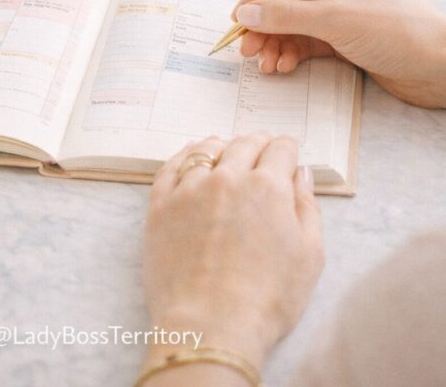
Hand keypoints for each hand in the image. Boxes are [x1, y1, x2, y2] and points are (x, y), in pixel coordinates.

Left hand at [142, 133, 323, 377]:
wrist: (211, 326)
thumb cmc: (268, 299)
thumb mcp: (309, 257)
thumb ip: (308, 207)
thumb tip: (301, 173)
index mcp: (268, 187)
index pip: (280, 149)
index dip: (287, 150)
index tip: (287, 154)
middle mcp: (228, 177)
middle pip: (244, 144)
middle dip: (258, 144)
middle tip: (261, 149)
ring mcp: (190, 188)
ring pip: (206, 149)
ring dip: (222, 146)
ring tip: (226, 149)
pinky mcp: (161, 205)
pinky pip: (171, 166)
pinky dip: (183, 156)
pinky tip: (189, 157)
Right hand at [234, 0, 445, 107]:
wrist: (442, 69)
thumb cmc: (399, 32)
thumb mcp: (336, 21)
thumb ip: (287, 16)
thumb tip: (245, 14)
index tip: (241, 16)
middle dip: (263, 22)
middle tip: (246, 48)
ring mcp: (340, 10)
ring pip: (292, 21)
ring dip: (274, 41)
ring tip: (264, 64)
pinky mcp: (344, 38)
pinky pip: (305, 40)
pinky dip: (290, 51)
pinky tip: (283, 66)